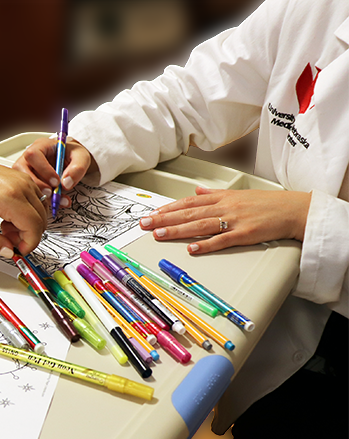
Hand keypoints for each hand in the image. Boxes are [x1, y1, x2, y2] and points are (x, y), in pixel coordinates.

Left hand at [0, 158, 46, 256]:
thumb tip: (8, 251)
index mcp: (9, 197)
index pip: (34, 227)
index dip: (29, 244)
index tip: (19, 250)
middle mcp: (22, 186)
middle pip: (41, 220)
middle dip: (27, 236)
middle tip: (7, 238)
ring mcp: (25, 181)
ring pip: (41, 211)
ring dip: (27, 225)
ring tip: (5, 226)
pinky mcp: (25, 180)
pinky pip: (37, 202)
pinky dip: (28, 214)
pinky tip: (9, 216)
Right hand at [12, 136, 96, 209]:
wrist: (70, 163)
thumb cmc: (72, 155)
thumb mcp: (81, 156)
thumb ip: (78, 167)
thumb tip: (66, 183)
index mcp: (40, 146)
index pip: (33, 155)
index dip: (43, 169)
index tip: (56, 181)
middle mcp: (29, 158)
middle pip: (22, 169)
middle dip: (37, 184)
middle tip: (51, 193)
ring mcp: (26, 171)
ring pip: (23, 183)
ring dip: (38, 194)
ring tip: (54, 200)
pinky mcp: (27, 183)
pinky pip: (28, 192)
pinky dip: (40, 200)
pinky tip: (53, 202)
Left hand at [139, 185, 310, 253]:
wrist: (293, 209)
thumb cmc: (266, 203)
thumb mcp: (237, 193)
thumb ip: (214, 193)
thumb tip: (197, 189)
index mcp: (221, 197)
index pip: (188, 202)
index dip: (168, 208)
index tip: (151, 214)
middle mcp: (224, 207)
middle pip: (188, 212)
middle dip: (164, 218)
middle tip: (145, 224)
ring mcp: (233, 220)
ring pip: (200, 225)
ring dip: (177, 230)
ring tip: (159, 235)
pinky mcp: (244, 233)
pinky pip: (222, 240)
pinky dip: (206, 244)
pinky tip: (192, 249)